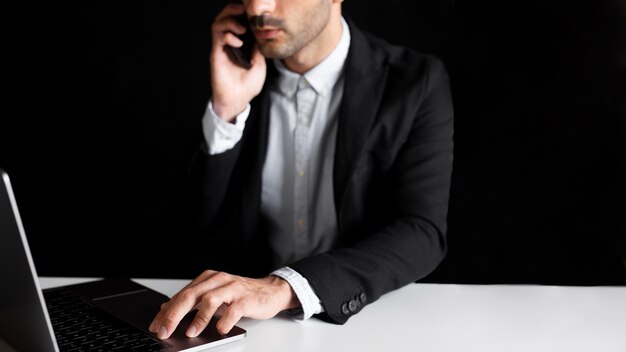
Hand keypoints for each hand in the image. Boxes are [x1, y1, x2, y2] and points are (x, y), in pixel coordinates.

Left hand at [148, 270, 299, 337]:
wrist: (271, 291)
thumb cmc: (241, 295)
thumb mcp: (215, 295)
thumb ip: (193, 301)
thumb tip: (166, 309)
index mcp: (208, 279)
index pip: (182, 294)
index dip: (167, 311)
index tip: (156, 326)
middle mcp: (219, 280)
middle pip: (192, 295)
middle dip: (175, 314)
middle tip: (165, 330)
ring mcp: (233, 288)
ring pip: (211, 300)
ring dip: (198, 318)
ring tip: (191, 332)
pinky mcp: (247, 299)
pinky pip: (234, 310)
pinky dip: (225, 320)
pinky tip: (220, 329)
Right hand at [210, 3, 265, 121]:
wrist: (237, 100)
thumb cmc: (247, 86)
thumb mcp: (259, 64)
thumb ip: (258, 48)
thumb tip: (260, 34)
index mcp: (241, 44)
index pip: (238, 21)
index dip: (243, 14)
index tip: (252, 12)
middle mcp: (229, 43)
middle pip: (226, 17)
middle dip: (233, 10)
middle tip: (243, 9)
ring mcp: (221, 47)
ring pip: (218, 24)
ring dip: (230, 20)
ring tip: (241, 28)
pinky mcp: (216, 53)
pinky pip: (217, 37)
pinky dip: (227, 35)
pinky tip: (237, 42)